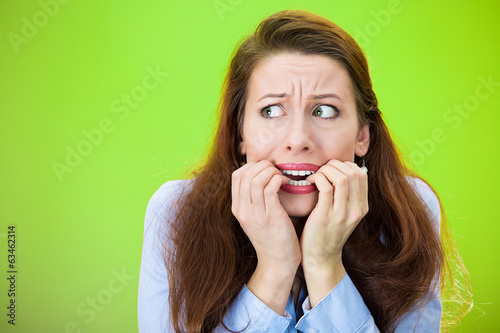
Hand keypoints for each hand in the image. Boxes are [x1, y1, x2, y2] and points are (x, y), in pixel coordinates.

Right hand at [231, 160, 300, 271]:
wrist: (278, 263)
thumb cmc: (271, 238)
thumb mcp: (255, 218)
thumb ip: (253, 199)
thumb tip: (260, 175)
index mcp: (237, 209)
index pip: (236, 175)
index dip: (252, 166)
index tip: (266, 169)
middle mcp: (243, 211)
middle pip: (245, 174)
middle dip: (263, 165)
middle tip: (276, 170)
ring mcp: (255, 214)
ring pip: (257, 179)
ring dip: (272, 171)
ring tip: (281, 176)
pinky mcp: (270, 217)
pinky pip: (270, 188)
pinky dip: (278, 179)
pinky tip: (286, 182)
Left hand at [300, 160, 368, 305]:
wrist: (320, 258)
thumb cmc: (328, 232)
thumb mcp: (345, 214)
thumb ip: (346, 196)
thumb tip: (341, 171)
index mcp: (362, 207)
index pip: (362, 174)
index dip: (346, 165)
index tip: (332, 168)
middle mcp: (356, 210)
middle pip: (353, 173)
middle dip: (335, 165)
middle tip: (322, 169)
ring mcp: (342, 214)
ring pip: (341, 178)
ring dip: (326, 170)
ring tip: (316, 175)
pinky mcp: (325, 216)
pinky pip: (325, 188)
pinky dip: (317, 178)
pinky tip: (310, 181)